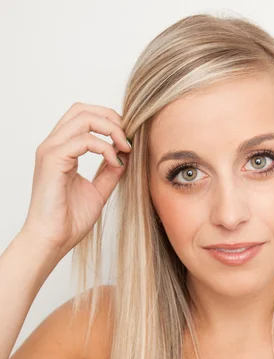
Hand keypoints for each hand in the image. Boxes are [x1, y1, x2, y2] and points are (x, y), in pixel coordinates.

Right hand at [22, 102, 131, 257]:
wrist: (53, 239)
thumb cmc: (69, 220)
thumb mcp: (98, 191)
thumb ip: (109, 171)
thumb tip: (125, 154)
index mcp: (61, 150)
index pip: (84, 117)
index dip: (109, 121)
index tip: (128, 140)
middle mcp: (53, 145)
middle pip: (83, 109)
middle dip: (111, 118)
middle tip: (129, 138)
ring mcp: (50, 150)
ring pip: (83, 117)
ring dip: (111, 129)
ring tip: (125, 147)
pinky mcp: (52, 159)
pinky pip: (84, 140)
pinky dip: (105, 147)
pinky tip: (115, 162)